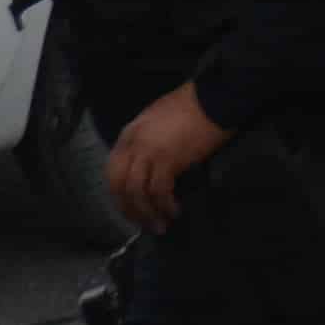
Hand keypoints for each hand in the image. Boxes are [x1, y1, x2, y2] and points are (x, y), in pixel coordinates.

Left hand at [102, 82, 231, 236]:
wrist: (212, 99)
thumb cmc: (189, 106)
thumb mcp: (155, 119)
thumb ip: (144, 140)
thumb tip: (145, 164)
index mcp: (129, 133)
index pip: (112, 170)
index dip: (119, 194)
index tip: (130, 208)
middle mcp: (133, 144)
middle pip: (119, 184)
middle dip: (128, 209)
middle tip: (141, 223)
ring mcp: (149, 152)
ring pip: (136, 192)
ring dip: (146, 213)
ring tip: (159, 225)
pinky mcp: (168, 160)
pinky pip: (159, 191)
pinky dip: (164, 205)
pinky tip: (173, 210)